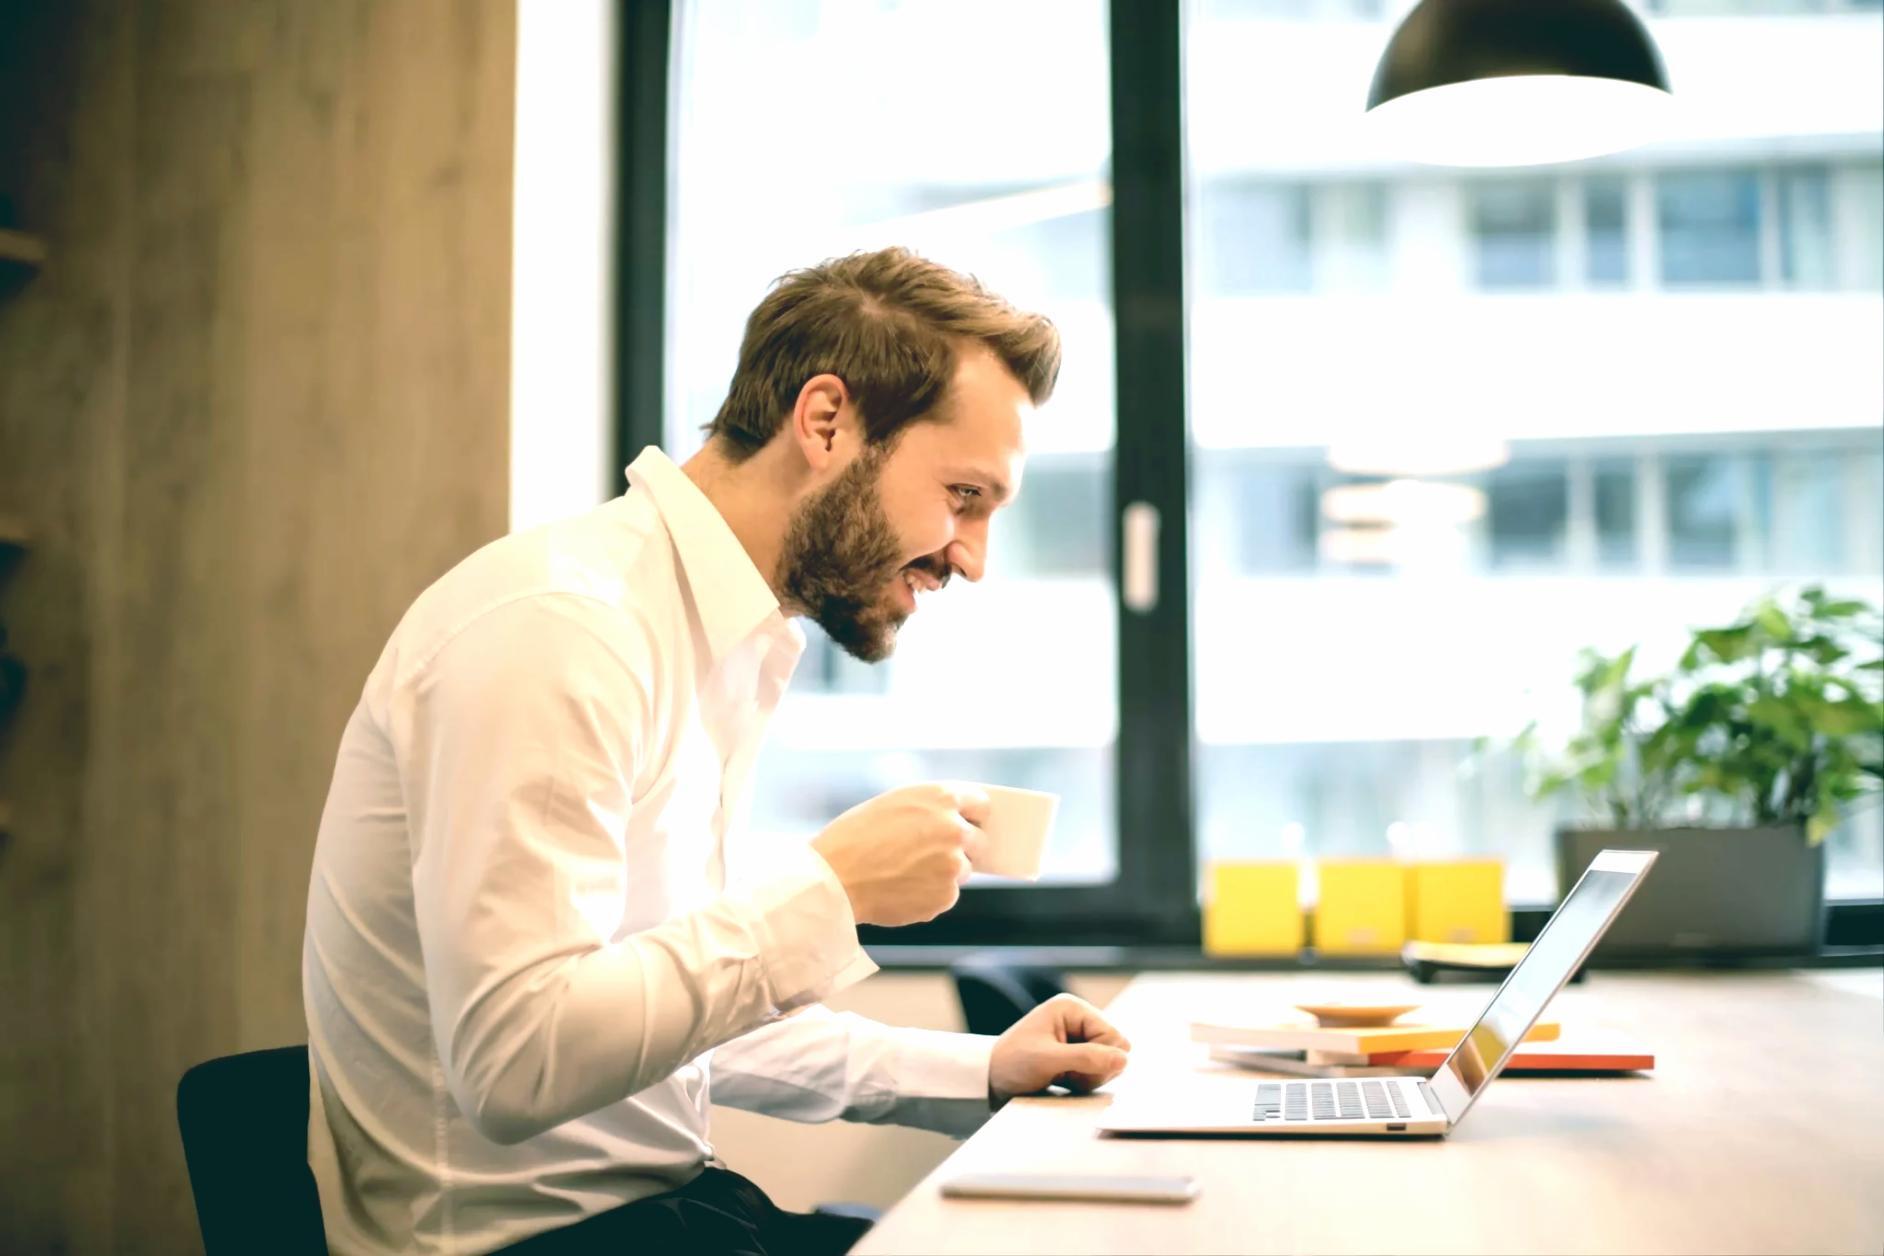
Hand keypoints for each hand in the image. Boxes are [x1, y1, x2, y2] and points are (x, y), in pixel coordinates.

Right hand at [810, 782, 988, 926]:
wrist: (834, 879)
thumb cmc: (854, 837)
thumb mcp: (894, 804)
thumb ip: (930, 809)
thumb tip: (958, 821)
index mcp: (941, 798)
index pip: (981, 804)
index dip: (972, 814)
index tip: (968, 822)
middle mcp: (955, 829)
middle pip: (978, 840)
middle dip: (961, 847)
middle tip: (931, 853)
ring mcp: (953, 865)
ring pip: (961, 870)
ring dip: (942, 873)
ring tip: (904, 872)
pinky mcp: (946, 896)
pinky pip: (946, 895)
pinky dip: (929, 895)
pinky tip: (900, 888)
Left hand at [987, 994, 1131, 1106]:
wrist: (989, 1079)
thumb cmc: (1013, 1063)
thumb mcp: (1048, 1060)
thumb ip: (1087, 1058)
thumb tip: (1124, 1059)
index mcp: (1071, 1008)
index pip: (1113, 1035)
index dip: (1100, 1058)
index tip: (1073, 1068)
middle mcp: (1078, 1018)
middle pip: (1114, 1049)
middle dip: (1095, 1068)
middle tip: (1067, 1075)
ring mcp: (1077, 1036)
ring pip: (1108, 1062)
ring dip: (1089, 1076)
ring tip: (1062, 1077)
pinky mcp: (1075, 1052)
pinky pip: (1097, 1070)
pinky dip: (1084, 1080)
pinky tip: (1064, 1081)